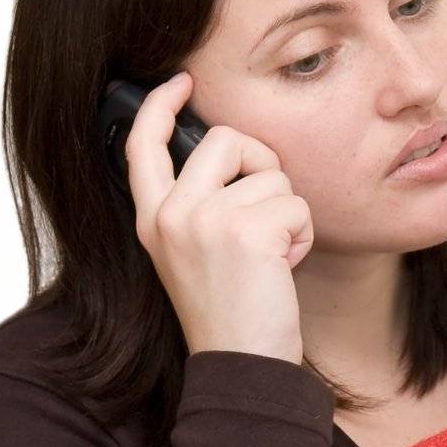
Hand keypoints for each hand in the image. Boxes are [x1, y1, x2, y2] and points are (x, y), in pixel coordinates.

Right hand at [126, 71, 312, 360]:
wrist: (242, 363)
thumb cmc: (233, 313)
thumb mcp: (197, 253)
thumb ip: (201, 205)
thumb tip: (234, 153)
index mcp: (152, 218)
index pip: (144, 145)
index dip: (161, 105)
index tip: (184, 83)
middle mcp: (170, 214)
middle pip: (227, 140)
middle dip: (263, 166)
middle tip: (269, 213)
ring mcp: (203, 220)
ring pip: (272, 176)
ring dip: (288, 215)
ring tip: (272, 259)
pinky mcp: (244, 232)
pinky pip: (295, 205)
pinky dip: (302, 236)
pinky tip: (283, 268)